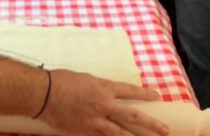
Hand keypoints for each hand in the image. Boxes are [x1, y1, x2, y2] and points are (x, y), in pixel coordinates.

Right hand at [39, 69, 168, 135]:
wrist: (43, 94)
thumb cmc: (62, 81)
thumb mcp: (86, 79)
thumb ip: (100, 88)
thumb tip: (109, 95)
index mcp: (104, 87)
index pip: (131, 91)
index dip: (145, 95)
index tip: (156, 97)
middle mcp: (104, 104)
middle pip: (133, 116)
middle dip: (151, 124)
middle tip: (165, 130)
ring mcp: (95, 120)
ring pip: (121, 133)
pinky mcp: (85, 131)